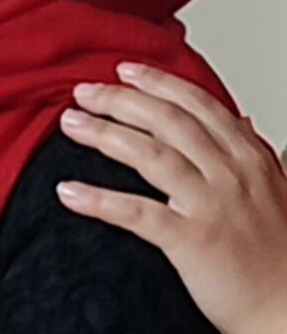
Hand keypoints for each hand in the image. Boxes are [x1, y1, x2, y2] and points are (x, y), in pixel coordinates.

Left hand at [56, 63, 286, 333]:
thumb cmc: (282, 262)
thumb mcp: (278, 191)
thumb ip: (255, 153)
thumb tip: (241, 121)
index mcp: (250, 159)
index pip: (198, 104)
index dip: (158, 83)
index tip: (125, 71)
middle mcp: (231, 174)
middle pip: (166, 121)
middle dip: (120, 100)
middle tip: (84, 92)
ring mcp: (212, 206)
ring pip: (149, 155)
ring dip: (104, 134)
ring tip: (71, 124)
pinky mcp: (192, 242)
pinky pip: (136, 213)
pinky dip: (99, 199)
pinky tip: (68, 191)